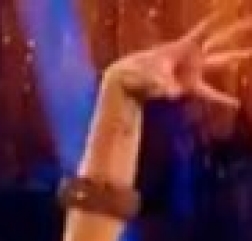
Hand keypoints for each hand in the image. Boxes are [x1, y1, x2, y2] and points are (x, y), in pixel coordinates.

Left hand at [106, 13, 251, 107]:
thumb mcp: (150, 76)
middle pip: (216, 38)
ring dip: (235, 58)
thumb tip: (175, 94)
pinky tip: (236, 104)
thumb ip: (163, 84)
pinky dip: (223, 99)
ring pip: (220, 62)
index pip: (204, 28)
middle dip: (235, 32)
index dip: (216, 19)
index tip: (230, 7)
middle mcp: (192, 56)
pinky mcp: (189, 87)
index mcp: (183, 47)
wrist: (131, 82)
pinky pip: (210, 94)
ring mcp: (193, 71)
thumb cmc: (139, 73)